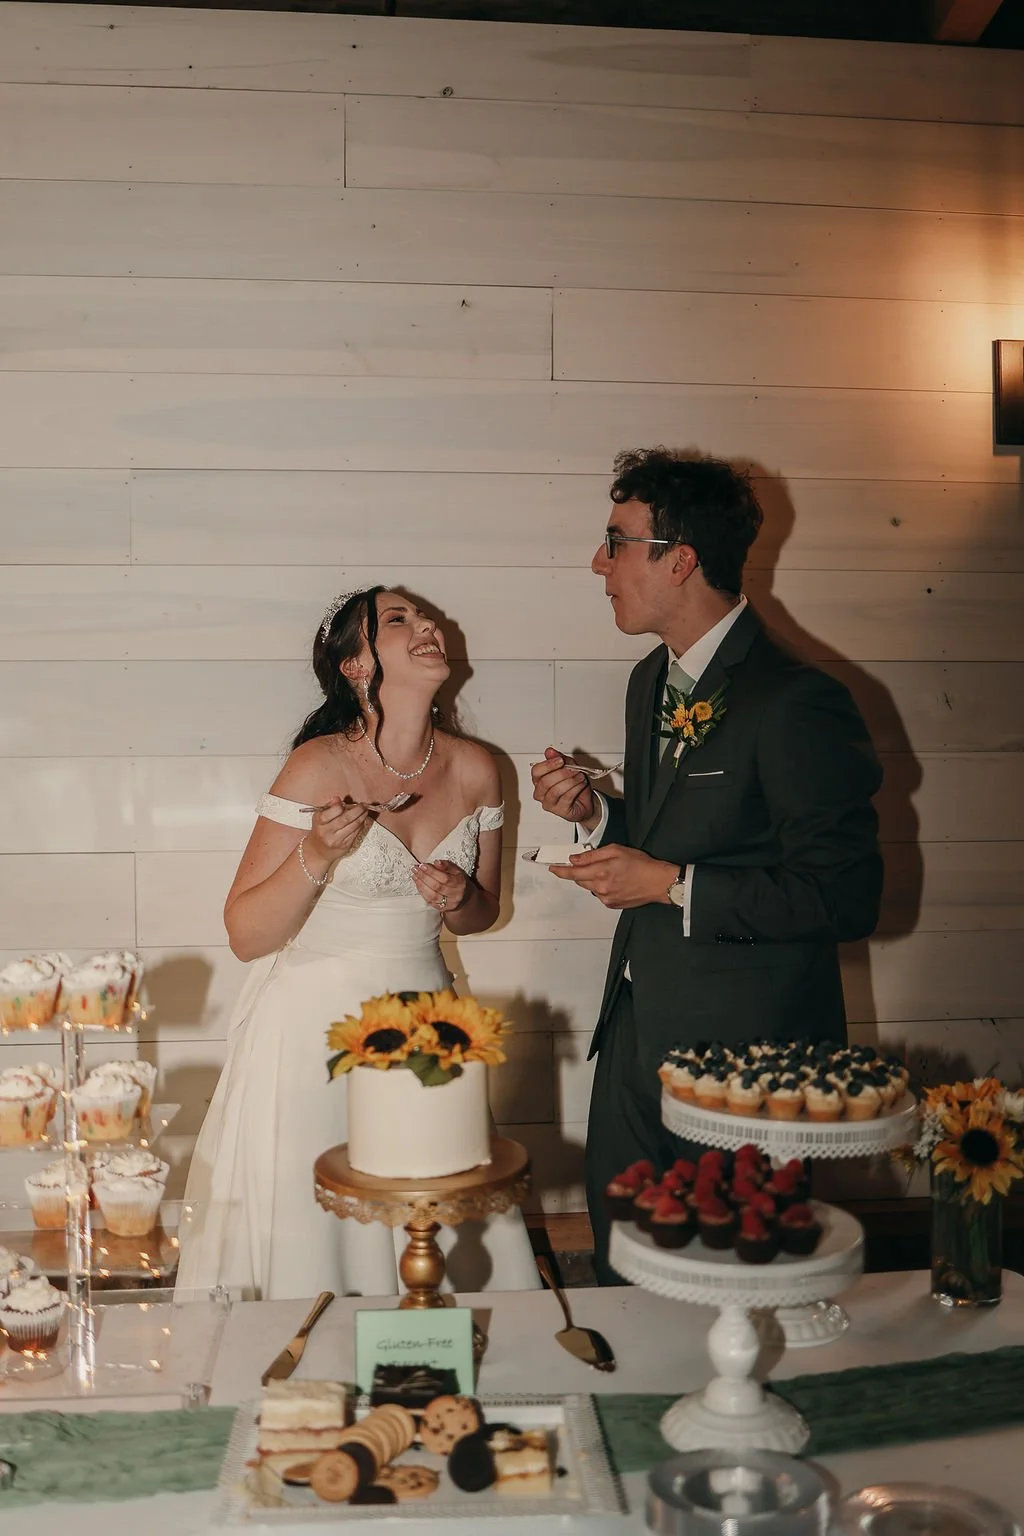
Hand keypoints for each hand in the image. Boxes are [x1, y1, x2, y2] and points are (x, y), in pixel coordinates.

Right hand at [304, 797, 371, 863]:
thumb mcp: (319, 817)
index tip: (347, 802)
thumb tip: (337, 798)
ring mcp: (337, 840)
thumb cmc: (320, 831)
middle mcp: (327, 832)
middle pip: (346, 819)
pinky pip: (356, 833)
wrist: (318, 852)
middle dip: (357, 810)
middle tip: (363, 805)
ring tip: (365, 811)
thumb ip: (329, 807)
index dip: (342, 805)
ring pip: (353, 826)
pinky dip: (361, 825)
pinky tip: (362, 820)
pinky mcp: (345, 846)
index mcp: (319, 822)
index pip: (334, 811)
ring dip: (362, 817)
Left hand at [413, 858, 470, 915]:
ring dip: (421, 884)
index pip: (445, 878)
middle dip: (424, 877)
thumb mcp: (457, 871)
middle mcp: (455, 895)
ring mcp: (448, 904)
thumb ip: (447, 865)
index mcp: (460, 883)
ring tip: (414, 876)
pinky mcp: (441, 909)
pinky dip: (422, 891)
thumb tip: (436, 862)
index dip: (432, 872)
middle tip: (415, 869)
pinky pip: (429, 901)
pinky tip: (418, 884)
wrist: (464, 898)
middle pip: (437, 887)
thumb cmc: (458, 881)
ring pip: (432, 895)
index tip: (422, 865)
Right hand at [531, 747, 596, 826]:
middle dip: (562, 773)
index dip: (548, 765)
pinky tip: (581, 784)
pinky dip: (575, 788)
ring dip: (571, 781)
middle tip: (574, 769)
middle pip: (545, 782)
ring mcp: (548, 803)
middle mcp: (540, 793)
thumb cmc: (575, 785)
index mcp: (539, 780)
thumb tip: (549, 751)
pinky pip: (566, 797)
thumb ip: (559, 758)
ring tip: (580, 777)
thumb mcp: (569, 767)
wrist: (586, 802)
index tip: (561, 760)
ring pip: (555, 790)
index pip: (536, 771)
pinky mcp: (559, 811)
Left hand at [550, 844, 677, 909]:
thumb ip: (592, 855)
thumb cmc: (642, 865)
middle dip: (581, 872)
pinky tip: (616, 881)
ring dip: (593, 879)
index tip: (553, 868)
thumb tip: (576, 858)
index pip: (572, 873)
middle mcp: (600, 888)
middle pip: (580, 880)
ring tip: (611, 872)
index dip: (560, 870)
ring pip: (590, 887)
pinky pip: (600, 894)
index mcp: (600, 872)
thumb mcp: (616, 850)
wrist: (659, 882)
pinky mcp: (612, 904)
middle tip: (593, 864)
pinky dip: (602, 887)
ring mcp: (605, 898)